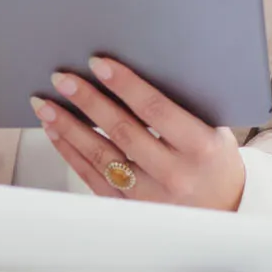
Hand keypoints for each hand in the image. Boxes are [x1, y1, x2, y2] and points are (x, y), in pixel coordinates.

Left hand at [31, 57, 244, 210]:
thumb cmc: (213, 158)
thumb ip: (180, 104)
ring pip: (100, 156)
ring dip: (68, 127)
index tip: (98, 63)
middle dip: (88, 101)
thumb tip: (132, 67)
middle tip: (62, 78)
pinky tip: (56, 131)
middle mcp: (174, 174)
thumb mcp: (213, 128)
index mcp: (200, 147)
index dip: (124, 84)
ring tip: (46, 104)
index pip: (155, 109)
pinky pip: (92, 177)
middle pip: (122, 131)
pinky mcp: (131, 208)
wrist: (225, 209)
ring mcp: (151, 196)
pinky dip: (70, 152)